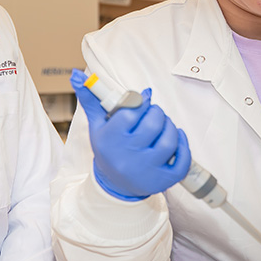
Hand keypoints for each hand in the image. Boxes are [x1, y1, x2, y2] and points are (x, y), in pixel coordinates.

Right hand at [70, 69, 191, 200]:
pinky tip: (176, 139)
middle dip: (157, 112)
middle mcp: (128, 157)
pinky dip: (183, 146)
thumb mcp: (97, 125)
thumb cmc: (108, 148)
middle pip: (153, 125)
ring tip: (164, 125)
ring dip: (171, 127)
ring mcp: (147, 171)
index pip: (131, 113)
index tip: (144, 99)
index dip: (141, 102)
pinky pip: (182, 161)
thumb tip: (77, 75)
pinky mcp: (163, 181)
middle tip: (154, 112)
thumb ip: (90, 99)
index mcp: (110, 140)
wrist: (114, 185)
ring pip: (169, 141)